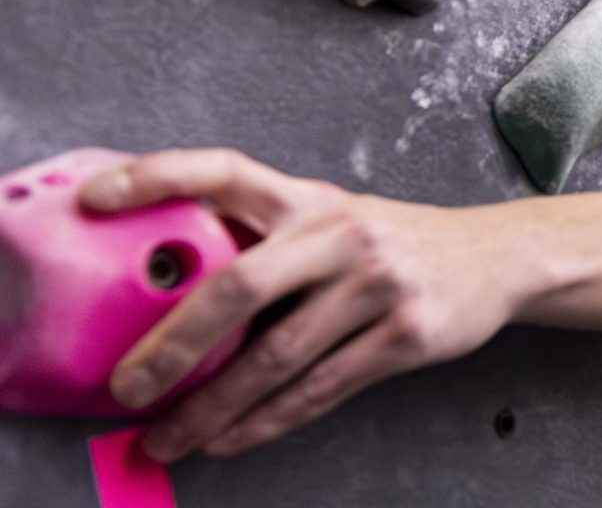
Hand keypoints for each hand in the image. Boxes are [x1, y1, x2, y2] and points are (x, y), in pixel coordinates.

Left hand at [81, 148, 531, 461]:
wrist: (495, 258)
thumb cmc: (397, 242)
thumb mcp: (336, 218)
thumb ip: (270, 239)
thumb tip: (175, 291)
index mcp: (312, 198)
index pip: (227, 170)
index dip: (160, 176)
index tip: (97, 198)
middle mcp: (342, 233)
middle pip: (242, 284)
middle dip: (174, 344)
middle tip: (127, 386)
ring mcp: (378, 284)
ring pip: (279, 356)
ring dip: (214, 406)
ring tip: (170, 437)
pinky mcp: (407, 335)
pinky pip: (322, 388)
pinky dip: (268, 421)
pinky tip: (231, 438)